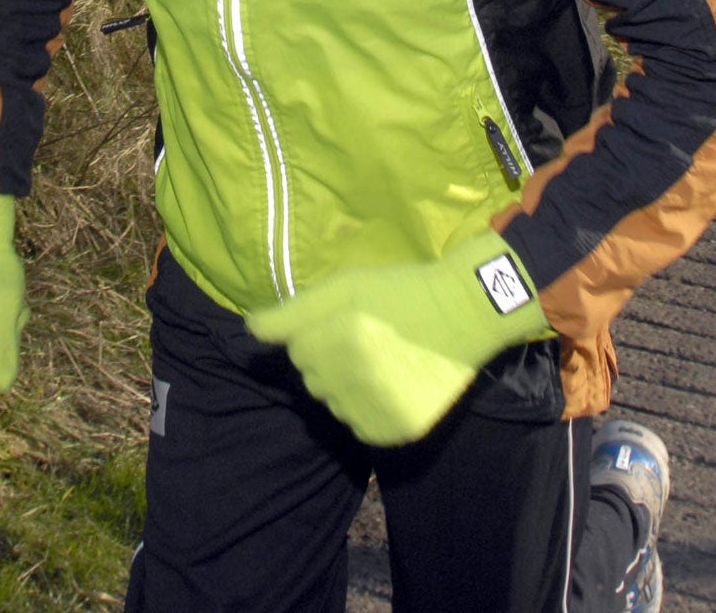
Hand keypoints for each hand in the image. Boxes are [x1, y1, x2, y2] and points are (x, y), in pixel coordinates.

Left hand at [245, 231, 551, 444]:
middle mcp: (357, 380)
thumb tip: (248, 330)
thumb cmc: (401, 292)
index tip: (347, 320)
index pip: (297, 351)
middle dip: (329, 361)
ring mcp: (380, 409)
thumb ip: (293, 312)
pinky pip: (361, 428)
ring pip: (335, 406)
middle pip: (313, 380)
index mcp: (340, 341)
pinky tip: (390, 385)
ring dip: (346, 388)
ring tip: (380, 360)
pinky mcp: (399, 429)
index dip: (318, 333)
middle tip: (365, 338)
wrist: (466, 313)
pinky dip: (368, 411)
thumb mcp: (346, 286)